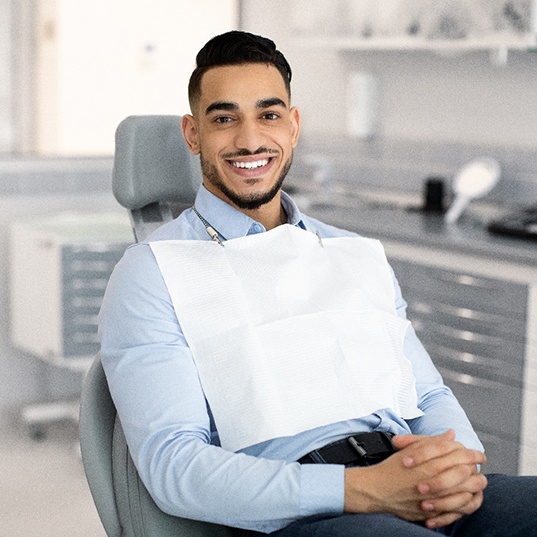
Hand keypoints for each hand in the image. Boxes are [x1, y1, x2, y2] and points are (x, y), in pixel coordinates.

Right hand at [344, 430, 486, 527]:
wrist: (376, 490)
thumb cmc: (392, 469)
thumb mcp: (410, 449)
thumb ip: (432, 442)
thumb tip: (450, 435)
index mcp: (427, 463)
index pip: (458, 454)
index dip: (471, 452)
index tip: (478, 453)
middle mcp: (433, 481)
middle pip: (465, 472)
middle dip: (475, 467)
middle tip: (479, 465)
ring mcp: (434, 498)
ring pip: (465, 492)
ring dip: (474, 485)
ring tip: (478, 480)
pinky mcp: (433, 512)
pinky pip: (458, 510)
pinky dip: (466, 502)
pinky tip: (469, 496)